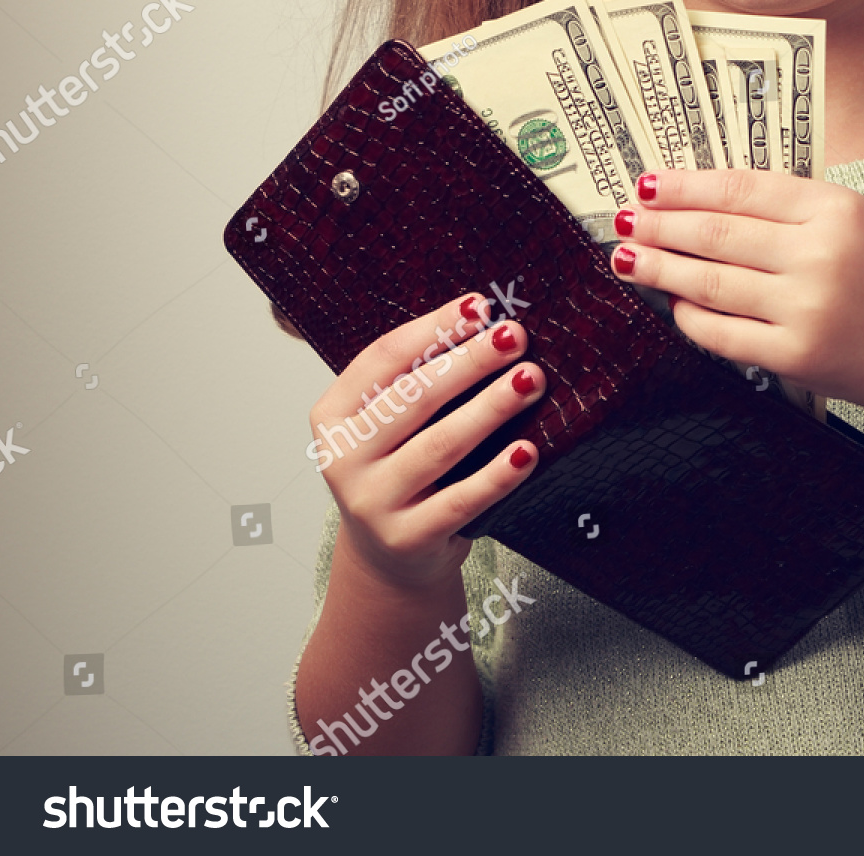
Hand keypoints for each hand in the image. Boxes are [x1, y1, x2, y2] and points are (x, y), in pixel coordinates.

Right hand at [307, 293, 544, 592]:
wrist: (389, 556)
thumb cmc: (399, 467)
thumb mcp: (390, 422)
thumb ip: (417, 378)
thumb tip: (486, 323)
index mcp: (332, 414)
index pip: (384, 358)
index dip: (434, 328)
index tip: (480, 306)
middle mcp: (343, 458)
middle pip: (414, 398)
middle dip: (470, 362)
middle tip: (515, 336)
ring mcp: (372, 502)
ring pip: (439, 446)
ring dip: (490, 409)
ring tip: (530, 380)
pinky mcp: (407, 538)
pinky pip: (460, 502)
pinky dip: (496, 476)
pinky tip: (527, 451)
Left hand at [608, 169, 863, 424]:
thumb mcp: (859, 219)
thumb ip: (794, 206)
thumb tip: (709, 196)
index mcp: (836, 210)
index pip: (741, 189)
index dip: (686, 186)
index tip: (650, 183)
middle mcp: (819, 256)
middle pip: (716, 233)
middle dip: (660, 226)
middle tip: (623, 220)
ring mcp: (805, 309)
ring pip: (709, 282)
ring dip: (659, 269)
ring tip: (626, 259)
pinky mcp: (794, 356)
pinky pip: (722, 334)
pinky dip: (690, 317)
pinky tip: (672, 304)